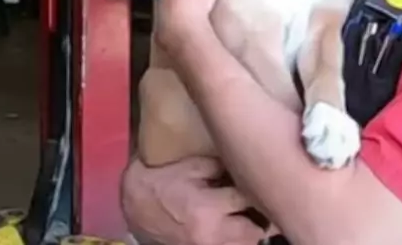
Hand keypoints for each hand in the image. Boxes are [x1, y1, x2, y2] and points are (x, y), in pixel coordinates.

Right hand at [121, 156, 265, 244]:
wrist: (134, 206)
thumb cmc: (163, 182)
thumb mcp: (192, 167)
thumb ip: (222, 167)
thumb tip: (248, 165)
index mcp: (207, 207)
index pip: (249, 200)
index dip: (261, 190)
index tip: (267, 181)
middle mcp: (210, 233)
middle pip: (255, 233)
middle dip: (262, 219)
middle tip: (263, 204)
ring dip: (250, 234)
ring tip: (250, 218)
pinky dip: (236, 240)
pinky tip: (236, 228)